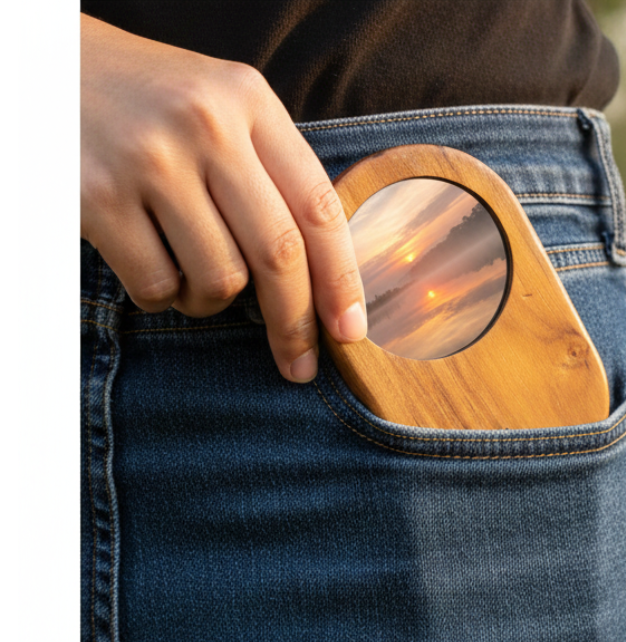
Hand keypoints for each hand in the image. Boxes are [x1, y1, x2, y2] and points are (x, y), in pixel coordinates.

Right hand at [80, 13, 365, 382]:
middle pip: (278, 254)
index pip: (318, 207)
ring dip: (213, 300)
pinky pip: (159, 287)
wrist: (46, 65)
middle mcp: (206, 126)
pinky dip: (164, 295)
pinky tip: (152, 262)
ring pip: (220, 279)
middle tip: (300, 364)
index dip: (342, 280)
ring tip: (193, 270)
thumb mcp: (222, 107)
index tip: (351, 331)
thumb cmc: (152, 102)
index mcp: (248, 101)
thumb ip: (273, 171)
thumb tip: (327, 277)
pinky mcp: (97, 197)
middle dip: (295, 323)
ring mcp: (150, 161)